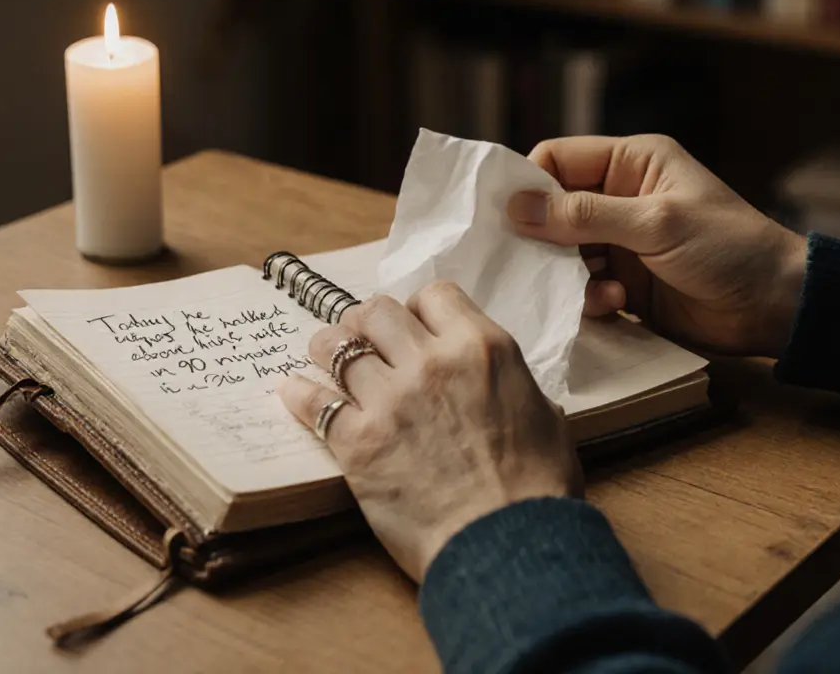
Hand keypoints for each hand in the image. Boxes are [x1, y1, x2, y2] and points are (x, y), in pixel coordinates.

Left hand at [277, 284, 580, 581]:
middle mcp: (431, 362)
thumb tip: (496, 382)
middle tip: (364, 339)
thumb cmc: (537, 489)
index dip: (421, 309)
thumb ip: (510, 384)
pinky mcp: (357, 443)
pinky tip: (295, 392)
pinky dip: (300, 394)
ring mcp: (390, 400)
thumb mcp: (544, 416)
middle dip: (367, 322)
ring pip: (335, 346)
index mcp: (482, 347)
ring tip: (325, 358)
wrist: (509, 545)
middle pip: (377, 311)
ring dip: (328, 348)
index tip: (414, 326)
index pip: (434, 295)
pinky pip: (313, 402)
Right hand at [508, 135, 805, 357]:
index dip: (529, 184)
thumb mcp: (656, 222)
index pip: (558, 159)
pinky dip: (589, 297)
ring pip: (563, 253)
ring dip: (568, 274)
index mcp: (632, 163)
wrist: (775, 306)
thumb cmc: (728, 247)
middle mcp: (621, 198)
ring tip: (596, 285)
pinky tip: (614, 302)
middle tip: (526, 261)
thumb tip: (518, 207)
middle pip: (553, 210)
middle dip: (541, 236)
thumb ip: (586, 215)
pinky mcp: (625, 284)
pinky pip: (583, 287)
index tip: (506, 217)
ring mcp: (621, 243)